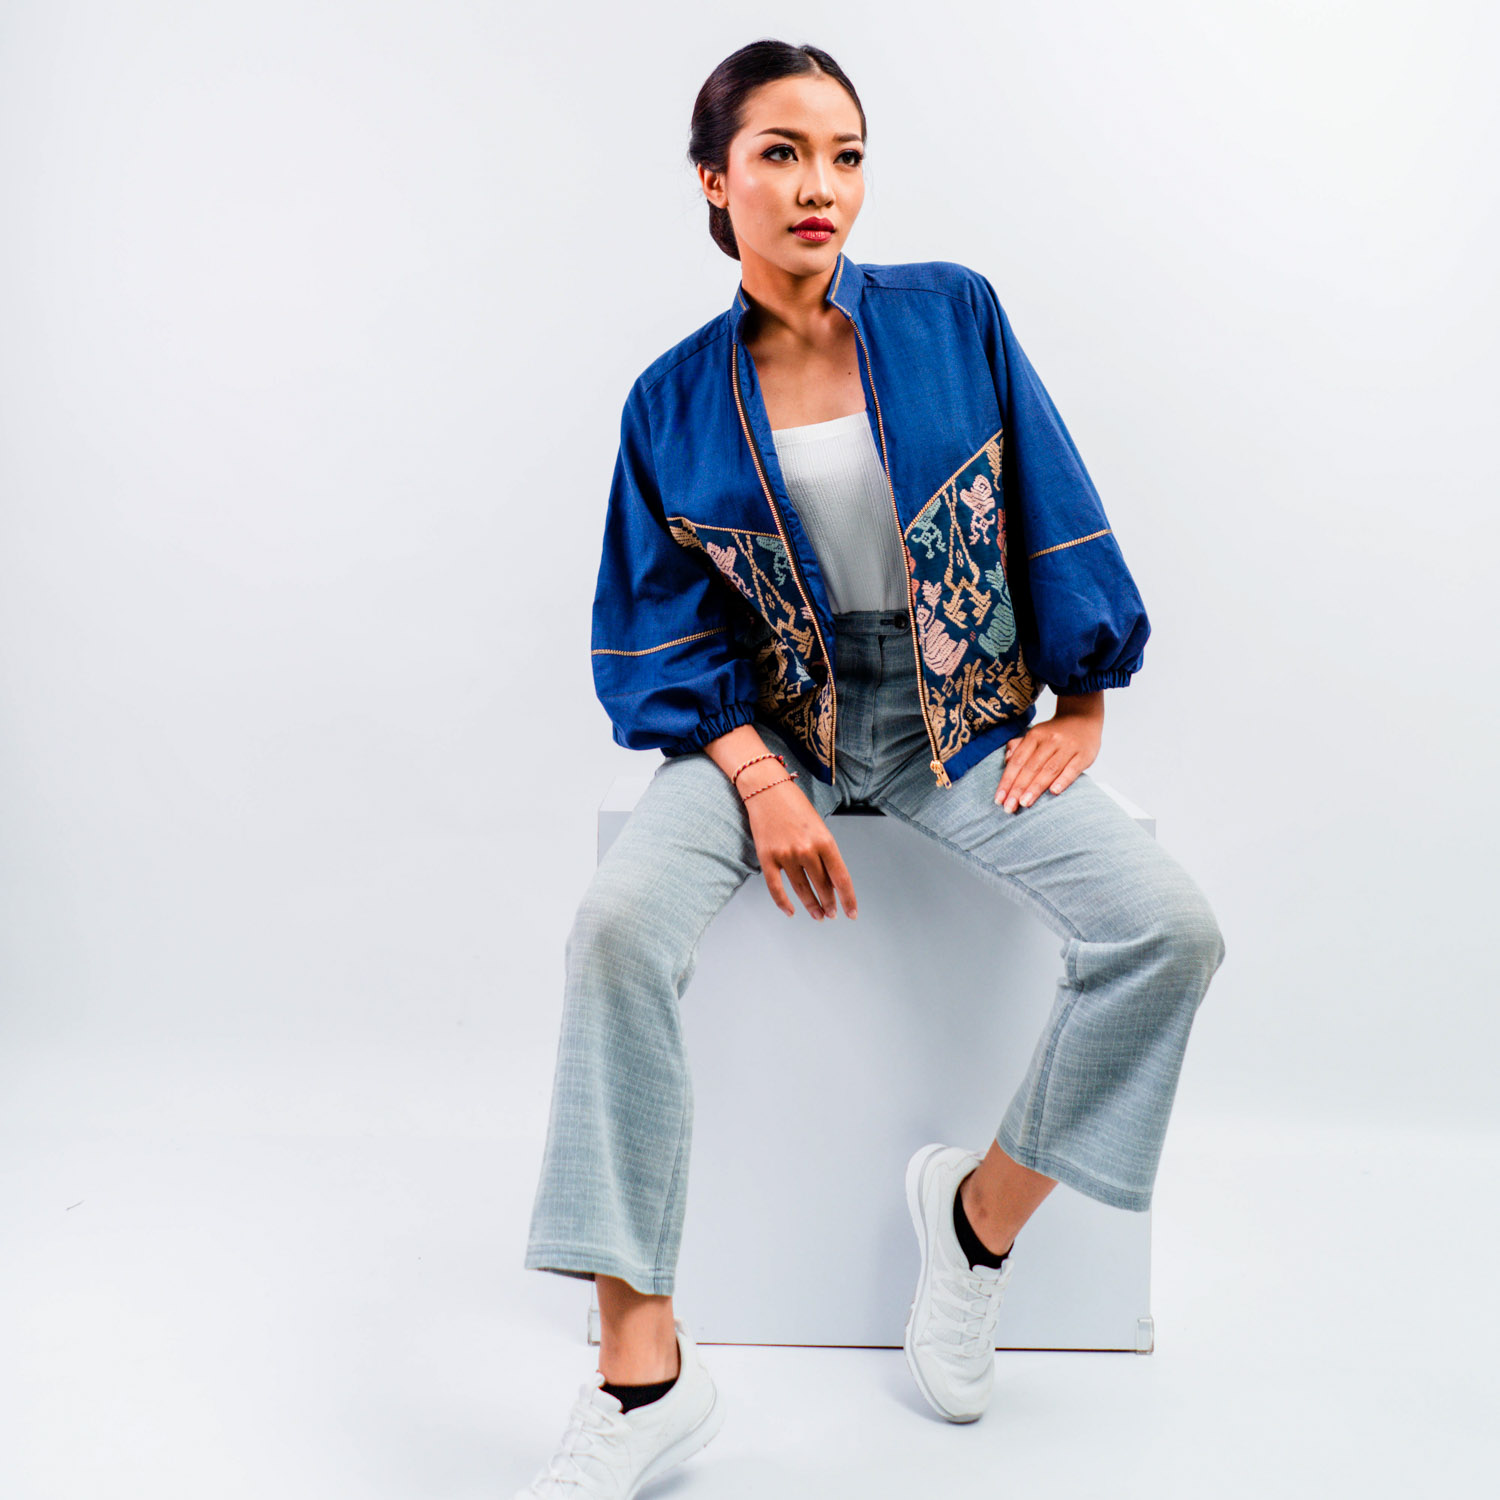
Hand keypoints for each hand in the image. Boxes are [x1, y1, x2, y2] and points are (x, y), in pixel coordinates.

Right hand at [741, 771, 857, 921]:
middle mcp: (807, 850)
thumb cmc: (794, 805)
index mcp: (825, 840)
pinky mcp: (767, 858)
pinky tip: (791, 911)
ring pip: (802, 890)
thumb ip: (825, 852)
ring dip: (811, 906)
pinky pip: (776, 888)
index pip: (841, 878)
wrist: (766, 789)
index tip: (852, 913)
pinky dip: (783, 903)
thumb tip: (830, 881)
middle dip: (829, 904)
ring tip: (818, 915)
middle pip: (822, 887)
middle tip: (832, 914)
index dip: (848, 899)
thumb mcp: (818, 826)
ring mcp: (786, 855)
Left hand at [995, 698, 1102, 812]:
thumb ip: (1019, 746)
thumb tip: (1006, 760)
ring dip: (1035, 788)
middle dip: (1018, 789)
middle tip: (1008, 807)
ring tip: (1024, 803)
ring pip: (1049, 770)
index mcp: (1035, 735)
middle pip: (1031, 768)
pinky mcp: (1084, 755)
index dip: (1007, 781)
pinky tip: (1053, 792)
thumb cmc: (1055, 733)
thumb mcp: (1036, 733)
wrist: (1083, 718)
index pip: (1017, 761)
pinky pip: (1072, 769)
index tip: (998, 799)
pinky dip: (1063, 780)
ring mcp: (1068, 747)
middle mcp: (1050, 740)